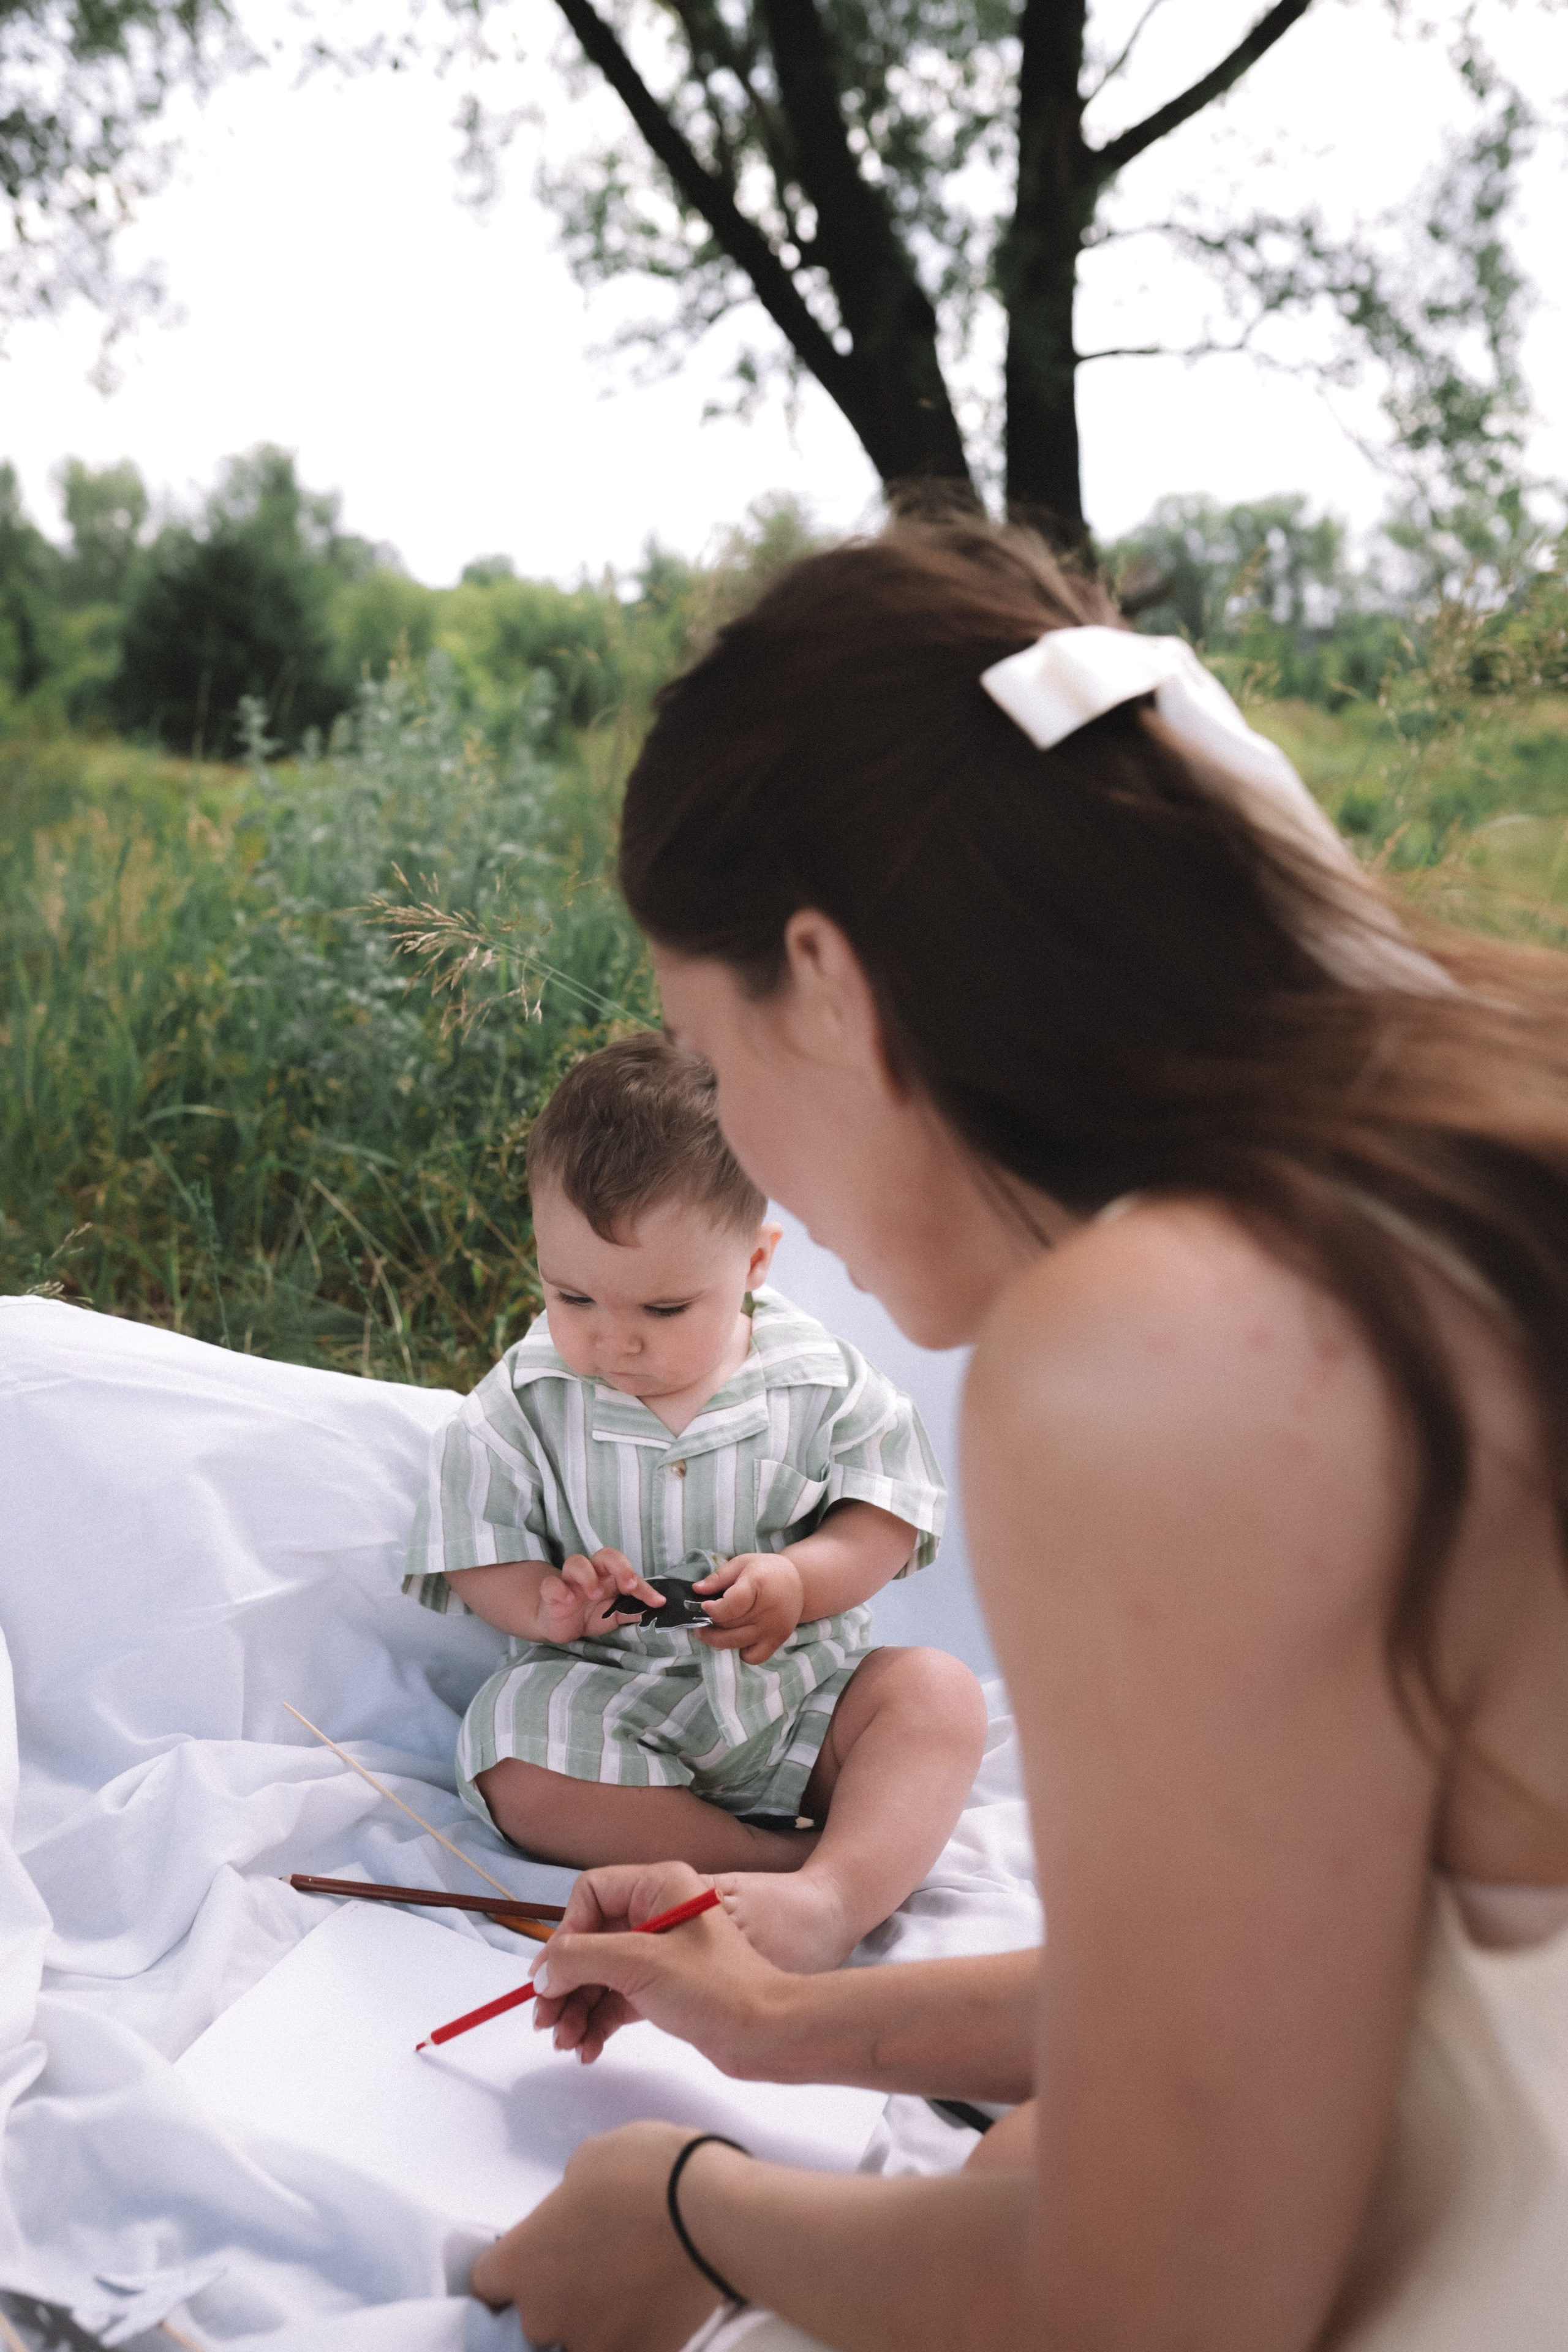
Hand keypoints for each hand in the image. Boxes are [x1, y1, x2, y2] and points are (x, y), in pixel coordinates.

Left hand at [469, 2120, 723, 2351]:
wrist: (715, 2214)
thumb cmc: (646, 2172)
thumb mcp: (589, 2161)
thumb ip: (566, 2200)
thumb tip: (575, 2215)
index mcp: (521, 2264)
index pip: (484, 2283)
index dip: (506, 2269)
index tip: (531, 2257)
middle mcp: (544, 2317)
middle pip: (528, 2324)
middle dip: (551, 2301)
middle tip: (587, 2269)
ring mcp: (592, 2346)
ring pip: (575, 2343)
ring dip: (590, 2323)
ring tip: (622, 2290)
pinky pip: (622, 2348)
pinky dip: (631, 2332)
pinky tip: (651, 2304)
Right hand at [532, 1859, 801, 2072]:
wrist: (766, 2033)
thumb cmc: (715, 1987)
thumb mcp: (641, 1964)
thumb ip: (582, 1958)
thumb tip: (542, 1970)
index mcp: (659, 1886)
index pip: (591, 1894)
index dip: (566, 1933)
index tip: (550, 1977)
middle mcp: (658, 1912)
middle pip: (590, 1939)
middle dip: (564, 1982)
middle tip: (544, 2022)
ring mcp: (660, 1952)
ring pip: (599, 1973)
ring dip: (576, 2008)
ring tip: (565, 2043)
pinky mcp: (663, 1988)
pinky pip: (616, 1997)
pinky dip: (597, 2021)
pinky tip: (586, 2049)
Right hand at [538, 1548, 661, 1641]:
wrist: (560, 1625)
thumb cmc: (589, 1614)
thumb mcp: (612, 1616)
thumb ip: (629, 1612)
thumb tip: (653, 1611)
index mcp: (608, 1578)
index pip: (628, 1573)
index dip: (644, 1587)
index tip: (657, 1602)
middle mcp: (591, 1574)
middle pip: (604, 1554)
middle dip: (619, 1565)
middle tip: (627, 1586)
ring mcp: (569, 1581)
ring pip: (575, 1561)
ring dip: (588, 1576)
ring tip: (595, 1594)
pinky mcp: (551, 1592)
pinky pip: (551, 1584)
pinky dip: (559, 1589)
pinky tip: (568, 1599)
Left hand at [693, 1552, 803, 1663]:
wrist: (799, 1583)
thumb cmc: (766, 1571)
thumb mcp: (742, 1563)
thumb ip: (719, 1576)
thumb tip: (696, 1590)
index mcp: (758, 1584)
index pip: (731, 1606)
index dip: (713, 1609)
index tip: (704, 1605)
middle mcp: (768, 1609)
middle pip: (729, 1625)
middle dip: (708, 1624)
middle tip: (699, 1619)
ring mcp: (773, 1628)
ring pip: (735, 1643)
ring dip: (716, 1640)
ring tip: (707, 1631)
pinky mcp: (777, 1641)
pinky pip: (753, 1657)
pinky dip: (740, 1652)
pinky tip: (736, 1638)